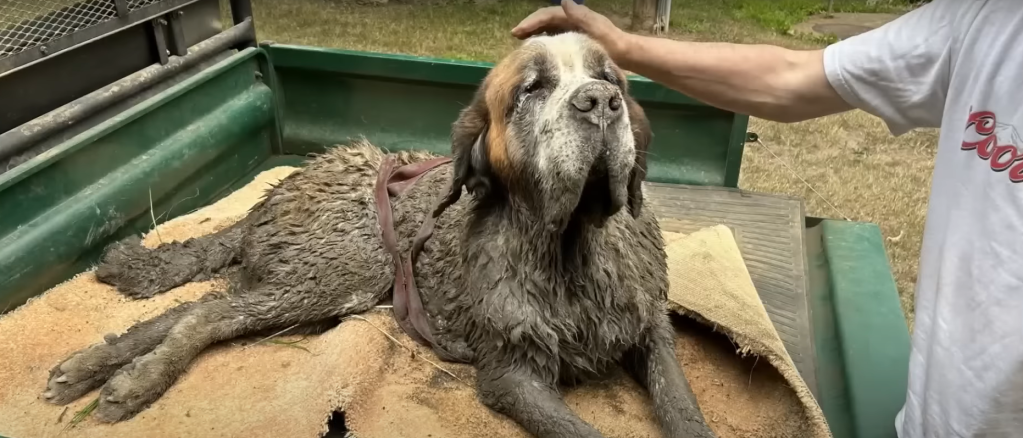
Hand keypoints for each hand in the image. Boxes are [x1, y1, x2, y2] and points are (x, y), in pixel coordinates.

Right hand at [511, 1, 625, 53]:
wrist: (626, 54)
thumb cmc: (612, 43)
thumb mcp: (597, 28)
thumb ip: (581, 16)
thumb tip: (563, 0)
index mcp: (574, 15)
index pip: (547, 15)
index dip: (531, 21)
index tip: (517, 32)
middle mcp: (571, 19)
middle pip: (544, 20)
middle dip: (528, 26)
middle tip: (513, 36)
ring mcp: (572, 29)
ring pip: (547, 28)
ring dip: (533, 32)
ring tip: (520, 42)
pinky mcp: (574, 40)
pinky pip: (554, 37)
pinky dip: (543, 40)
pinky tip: (537, 48)